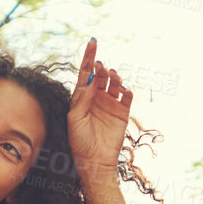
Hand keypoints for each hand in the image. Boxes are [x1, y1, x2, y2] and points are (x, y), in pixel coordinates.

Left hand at [66, 38, 133, 182]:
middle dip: (102, 69)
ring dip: (115, 78)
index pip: (85, 73)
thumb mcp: (75, 119)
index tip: (92, 43)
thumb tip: (91, 80)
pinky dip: (127, 92)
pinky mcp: (122, 113)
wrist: (94, 161)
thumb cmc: (79, 141)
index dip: (88, 58)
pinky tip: (124, 91)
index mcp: (82, 98)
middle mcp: (97, 98)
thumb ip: (83, 99)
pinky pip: (127, 98)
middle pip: (101, 76)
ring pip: (115, 84)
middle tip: (101, 67)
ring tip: (113, 76)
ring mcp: (110, 105)